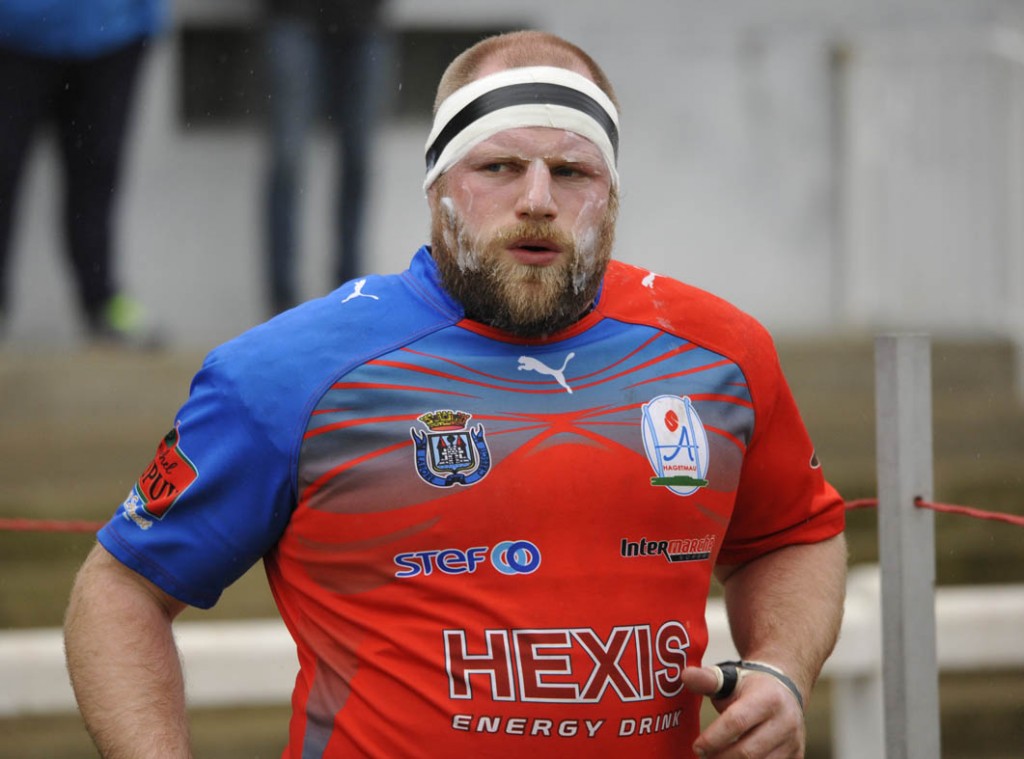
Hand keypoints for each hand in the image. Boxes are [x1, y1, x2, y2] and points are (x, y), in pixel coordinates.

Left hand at [680, 665, 805, 757]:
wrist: (785, 690)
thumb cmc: (750, 686)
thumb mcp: (730, 677)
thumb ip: (707, 679)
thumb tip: (684, 676)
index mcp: (768, 699)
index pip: (737, 722)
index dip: (714, 738)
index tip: (697, 747)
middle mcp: (786, 722)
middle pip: (748, 751)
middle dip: (721, 757)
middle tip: (702, 756)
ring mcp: (793, 743)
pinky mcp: (796, 757)